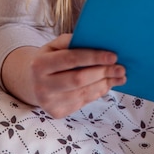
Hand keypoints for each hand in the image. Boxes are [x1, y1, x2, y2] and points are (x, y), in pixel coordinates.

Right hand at [2, 34, 126, 117]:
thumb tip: (96, 40)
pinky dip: (98, 92)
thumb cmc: (50, 58)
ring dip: (105, 84)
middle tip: (121, 67)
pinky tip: (108, 84)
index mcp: (40, 64)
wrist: (32, 82)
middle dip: (102, 72)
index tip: (113, 55)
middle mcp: (42, 85)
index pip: (70, 59)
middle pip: (78, 79)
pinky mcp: (57, 113)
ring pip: (83, 93)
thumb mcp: (54, 45)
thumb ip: (70, 41)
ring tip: (119, 76)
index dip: (93, 57)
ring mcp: (49, 102)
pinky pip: (83, 102)